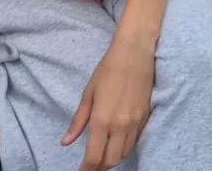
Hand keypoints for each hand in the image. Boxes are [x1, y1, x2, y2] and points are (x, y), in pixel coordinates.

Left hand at [62, 33, 154, 170]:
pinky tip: (117, 141)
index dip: (86, 169)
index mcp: (102, 120)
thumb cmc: (108, 68)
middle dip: (99, 167)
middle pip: (111, 161)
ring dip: (113, 158)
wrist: (136, 52)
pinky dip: (124, 147)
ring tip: (103, 155)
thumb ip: (79, 121)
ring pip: (124, 153)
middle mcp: (120, 125)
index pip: (94, 157)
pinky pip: (135, 141)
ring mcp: (135, 122)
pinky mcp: (145, 117)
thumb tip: (66, 141)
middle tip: (90, 166)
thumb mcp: (89, 93)